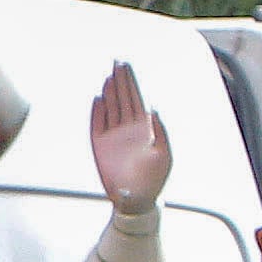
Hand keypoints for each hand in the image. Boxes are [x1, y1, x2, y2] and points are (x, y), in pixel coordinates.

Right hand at [86, 60, 168, 214]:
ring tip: (109, 76)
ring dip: (110, 92)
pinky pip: (97, 124)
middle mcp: (129, 128)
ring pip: (111, 107)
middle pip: (123, 98)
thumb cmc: (154, 179)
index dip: (132, 83)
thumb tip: (154, 110)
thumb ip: (160, 132)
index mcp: (145, 128)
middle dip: (121, 80)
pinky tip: (98, 98)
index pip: (137, 99)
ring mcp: (114, 135)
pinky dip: (97, 111)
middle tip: (118, 63)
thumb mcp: (164, 155)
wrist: (137, 199)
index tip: (127, 67)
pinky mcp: (100, 145)